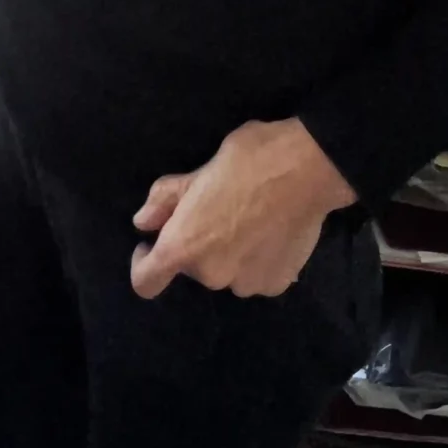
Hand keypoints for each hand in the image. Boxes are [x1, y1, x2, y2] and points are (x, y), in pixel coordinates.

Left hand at [129, 119, 354, 300]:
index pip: (146, 282)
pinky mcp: (277, 284)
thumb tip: (144, 222)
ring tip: (246, 219)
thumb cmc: (244, 162)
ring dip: (227, 254)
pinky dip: (255, 260)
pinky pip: (254, 275)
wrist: (305, 171)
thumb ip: (164, 201)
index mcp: (184, 247)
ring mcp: (246, 284)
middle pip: (192, 268)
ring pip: (224, 272)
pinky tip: (268, 232)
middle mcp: (212, 275)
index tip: (151, 243)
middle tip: (213, 210)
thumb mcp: (194, 173)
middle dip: (195, 243)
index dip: (142, 264)